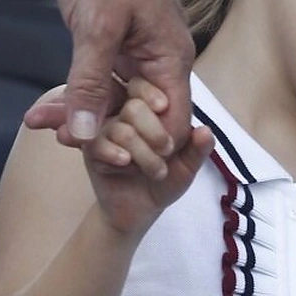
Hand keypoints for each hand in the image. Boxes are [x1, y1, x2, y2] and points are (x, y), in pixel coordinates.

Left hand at [24, 0, 194, 149]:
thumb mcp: (95, 28)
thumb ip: (90, 84)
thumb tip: (85, 133)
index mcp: (170, 55)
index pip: (172, 121)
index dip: (147, 148)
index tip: (113, 165)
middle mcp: (159, 54)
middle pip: (141, 114)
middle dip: (106, 133)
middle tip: (63, 143)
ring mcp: (136, 43)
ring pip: (116, 95)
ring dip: (85, 112)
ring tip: (46, 125)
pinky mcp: (113, 34)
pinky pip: (100, 75)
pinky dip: (78, 90)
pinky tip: (50, 104)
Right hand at [82, 77, 213, 235]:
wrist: (141, 210)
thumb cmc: (166, 179)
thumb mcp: (187, 165)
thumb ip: (198, 149)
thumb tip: (205, 131)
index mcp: (148, 109)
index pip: (145, 86)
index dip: (155, 95)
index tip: (165, 108)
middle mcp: (123, 115)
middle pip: (133, 106)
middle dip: (154, 131)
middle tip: (167, 151)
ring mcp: (104, 131)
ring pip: (119, 128)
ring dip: (142, 152)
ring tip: (157, 171)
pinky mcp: (90, 150)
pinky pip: (97, 144)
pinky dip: (116, 154)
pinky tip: (126, 163)